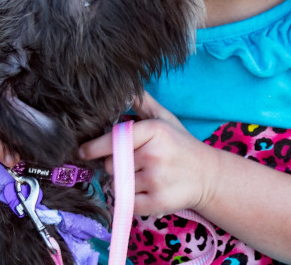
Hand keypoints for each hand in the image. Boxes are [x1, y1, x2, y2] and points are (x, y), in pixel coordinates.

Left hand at [79, 93, 217, 216]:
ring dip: (124, 182)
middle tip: (133, 163)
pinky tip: (145, 191)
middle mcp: (154, 154)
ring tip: (144, 176)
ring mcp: (156, 180)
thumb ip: (143, 103)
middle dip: (115, 164)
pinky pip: (127, 202)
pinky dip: (130, 200)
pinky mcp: (157, 202)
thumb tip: (123, 87)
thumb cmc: (181, 145)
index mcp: (154, 131)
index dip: (94, 147)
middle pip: (111, 164)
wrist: (208, 175)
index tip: (82, 151)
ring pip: (118, 183)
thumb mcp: (165, 118)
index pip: (113, 140)